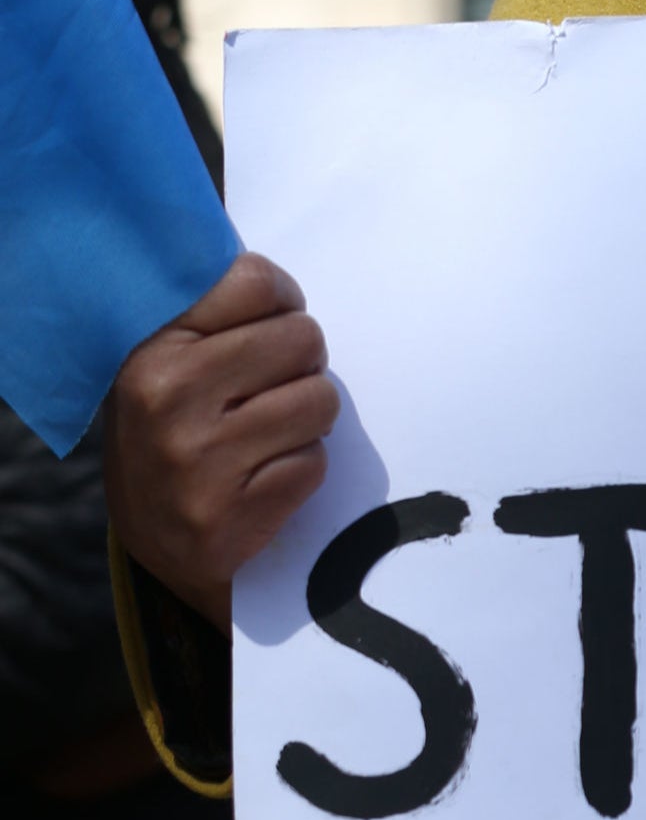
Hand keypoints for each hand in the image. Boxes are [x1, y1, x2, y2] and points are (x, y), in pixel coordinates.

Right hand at [103, 254, 338, 631]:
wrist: (161, 543)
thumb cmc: (181, 431)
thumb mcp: (170, 366)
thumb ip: (214, 317)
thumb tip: (272, 276)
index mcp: (150, 350)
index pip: (255, 283)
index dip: (280, 302)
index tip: (269, 323)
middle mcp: (166, 397)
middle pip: (303, 337)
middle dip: (300, 363)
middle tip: (267, 390)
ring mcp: (197, 459)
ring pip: (320, 399)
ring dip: (307, 418)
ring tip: (266, 435)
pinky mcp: (231, 514)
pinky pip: (315, 461)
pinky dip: (302, 467)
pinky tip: (262, 478)